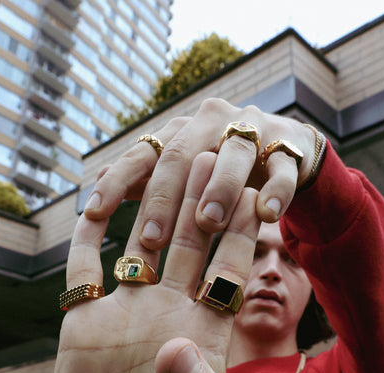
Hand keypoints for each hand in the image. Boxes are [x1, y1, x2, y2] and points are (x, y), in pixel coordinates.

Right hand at [51, 152, 260, 372]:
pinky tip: (91, 203)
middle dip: (201, 201)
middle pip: (190, 244)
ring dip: (149, 206)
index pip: (230, 271)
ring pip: (141, 244)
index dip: (241, 234)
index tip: (253, 193)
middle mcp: (170, 310)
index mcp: (206, 331)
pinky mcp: (86, 320)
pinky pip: (84, 269)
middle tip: (213, 153)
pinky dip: (86, 238)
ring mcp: (128, 310)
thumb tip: (178, 350)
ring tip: (160, 158)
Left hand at [83, 98, 316, 252]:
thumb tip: (98, 185)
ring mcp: (253, 132)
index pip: (143, 153)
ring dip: (220, 189)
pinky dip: (276, 191)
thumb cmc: (222, 167)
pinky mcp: (289, 150)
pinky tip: (266, 215)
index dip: (117, 182)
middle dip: (166, 197)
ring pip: (234, 155)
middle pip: (183, 154)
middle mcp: (213, 122)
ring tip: (207, 223)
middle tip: (153, 239)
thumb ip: (147, 177)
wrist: (284, 149)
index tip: (93, 214)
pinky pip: (283, 170)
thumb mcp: (184, 171)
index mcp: (182, 129)